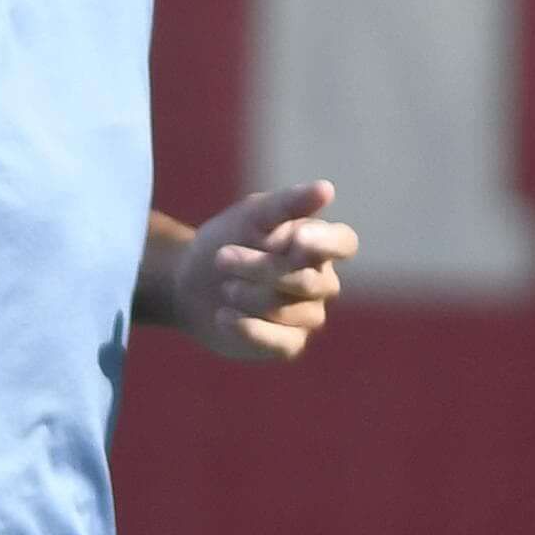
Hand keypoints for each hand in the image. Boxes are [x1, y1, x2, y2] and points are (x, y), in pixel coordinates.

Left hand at [169, 180, 356, 362]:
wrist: (190, 282)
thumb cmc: (227, 240)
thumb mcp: (251, 216)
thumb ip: (287, 205)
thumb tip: (327, 189)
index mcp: (319, 245)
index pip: (344, 243)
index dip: (325, 244)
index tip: (297, 239)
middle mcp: (322, 282)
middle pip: (306, 280)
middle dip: (260, 268)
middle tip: (222, 257)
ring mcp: (308, 316)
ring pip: (288, 310)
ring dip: (248, 295)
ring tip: (224, 286)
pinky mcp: (288, 345)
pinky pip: (280, 342)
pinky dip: (248, 328)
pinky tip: (223, 316)